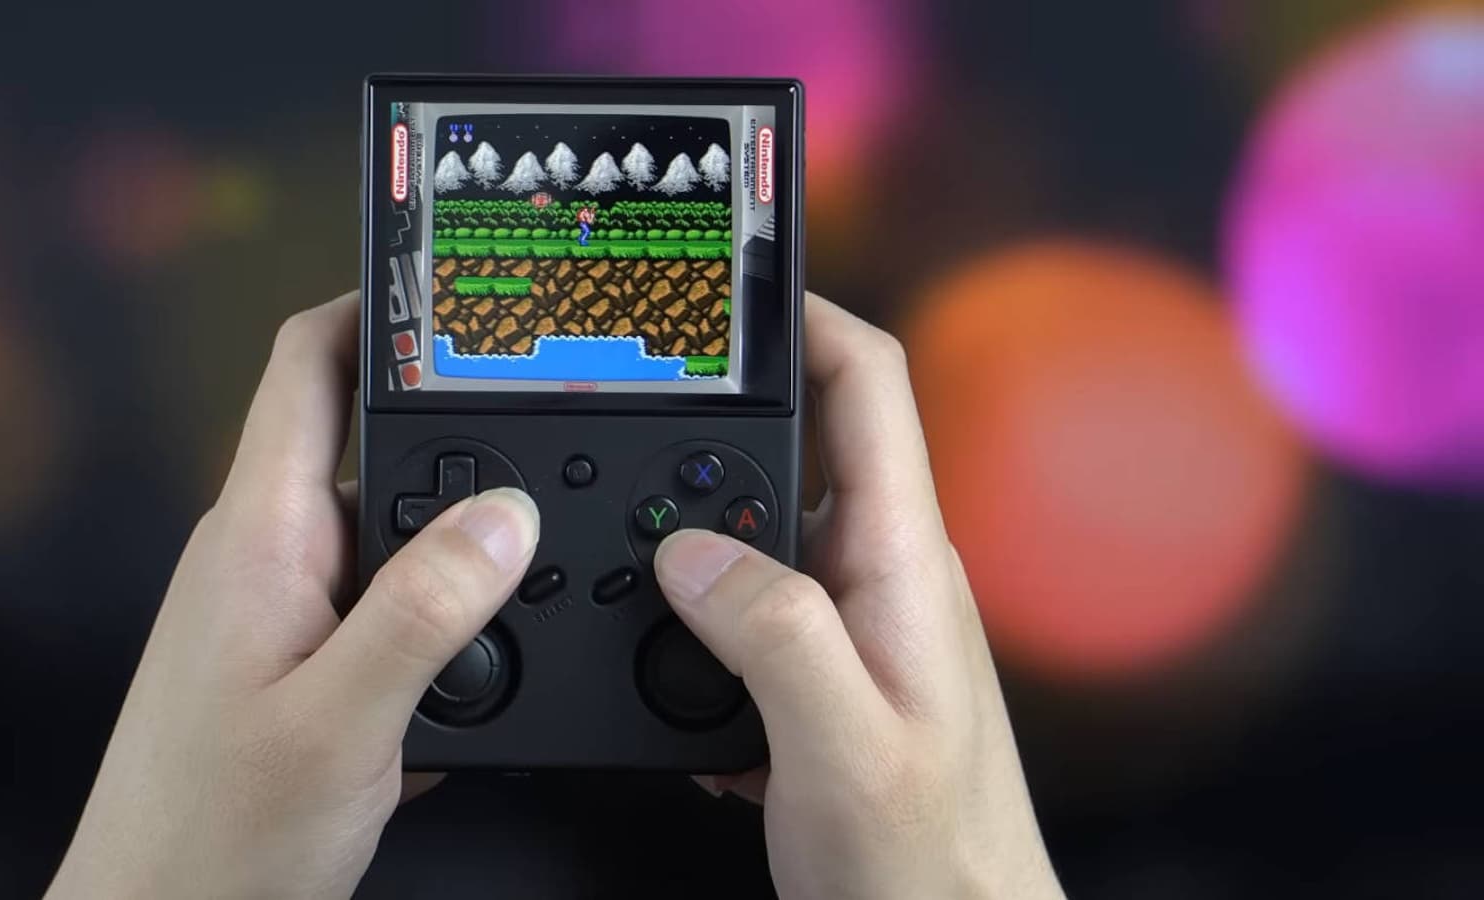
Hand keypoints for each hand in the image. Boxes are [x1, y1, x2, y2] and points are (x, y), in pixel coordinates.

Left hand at [45, 292, 539, 899]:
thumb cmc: (215, 839)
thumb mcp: (342, 723)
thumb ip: (425, 612)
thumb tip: (506, 517)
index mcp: (261, 536)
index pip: (306, 369)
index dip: (372, 305)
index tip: (449, 280)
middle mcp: (268, 555)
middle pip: (377, 454)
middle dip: (461, 467)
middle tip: (545, 489)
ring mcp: (283, 609)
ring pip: (396, 543)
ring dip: (456, 577)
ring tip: (498, 641)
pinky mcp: (302, 661)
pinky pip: (388, 612)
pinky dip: (438, 643)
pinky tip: (455, 707)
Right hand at [654, 293, 1064, 899]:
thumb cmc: (930, 865)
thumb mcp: (842, 747)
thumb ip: (772, 633)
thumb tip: (691, 551)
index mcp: (904, 564)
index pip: (869, 389)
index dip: (807, 317)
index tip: (735, 285)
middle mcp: (883, 577)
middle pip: (802, 445)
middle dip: (718, 427)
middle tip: (636, 426)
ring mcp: (856, 624)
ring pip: (763, 531)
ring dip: (697, 534)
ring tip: (632, 559)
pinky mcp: (825, 674)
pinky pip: (750, 608)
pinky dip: (697, 620)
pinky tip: (669, 674)